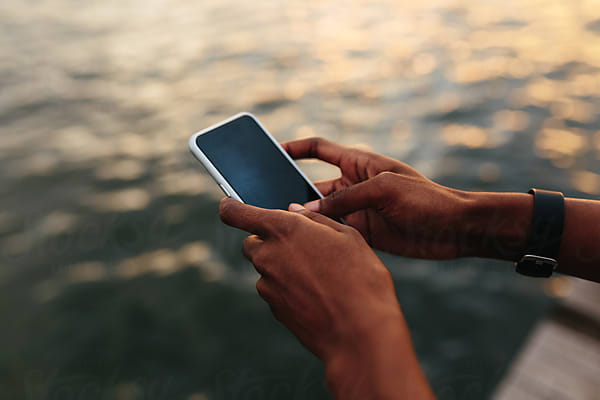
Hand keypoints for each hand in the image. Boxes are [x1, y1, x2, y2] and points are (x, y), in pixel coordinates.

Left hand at [219, 198, 433, 398]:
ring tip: (319, 275)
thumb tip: (296, 211)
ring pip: (265, 268)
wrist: (360, 334)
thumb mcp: (348, 237)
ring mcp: (268, 285)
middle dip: (268, 241)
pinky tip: (317, 295)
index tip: (230, 205)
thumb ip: (316, 219)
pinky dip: (288, 289)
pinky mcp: (273, 308)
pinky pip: (274, 291)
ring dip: (281, 266)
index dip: (230, 207)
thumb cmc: (361, 280)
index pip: (236, 213)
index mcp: (285, 229)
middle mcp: (268, 255)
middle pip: (252, 242)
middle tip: (300, 247)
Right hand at [283, 137, 470, 258]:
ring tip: (278, 225)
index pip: (320, 149)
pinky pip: (334, 233)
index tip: (271, 151)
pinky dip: (319, 237)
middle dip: (291, 192)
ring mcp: (357, 210)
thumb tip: (305, 211)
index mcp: (359, 163)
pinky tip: (303, 244)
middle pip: (313, 186)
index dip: (296, 148)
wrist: (455, 229)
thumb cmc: (425, 199)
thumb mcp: (383, 190)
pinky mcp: (363, 233)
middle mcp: (354, 185)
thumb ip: (344, 200)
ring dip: (304, 218)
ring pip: (321, 213)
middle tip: (264, 201)